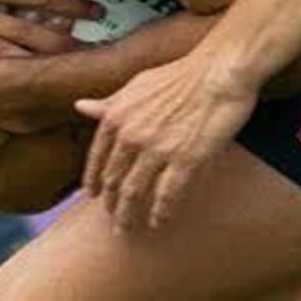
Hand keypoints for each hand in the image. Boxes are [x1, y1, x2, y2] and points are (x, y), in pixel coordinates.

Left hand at [79, 50, 261, 231]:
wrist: (220, 71)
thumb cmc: (181, 74)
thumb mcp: (137, 84)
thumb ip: (110, 102)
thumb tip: (80, 106)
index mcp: (116, 116)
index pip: (97, 159)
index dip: (94, 181)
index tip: (94, 196)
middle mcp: (130, 135)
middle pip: (113, 180)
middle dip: (111, 204)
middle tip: (112, 219)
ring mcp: (156, 149)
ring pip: (134, 192)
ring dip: (129, 215)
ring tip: (127, 229)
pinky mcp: (185, 159)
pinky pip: (167, 195)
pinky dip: (160, 212)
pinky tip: (159, 223)